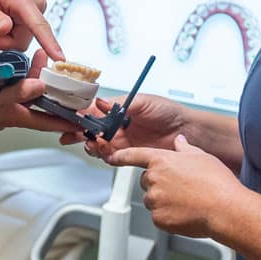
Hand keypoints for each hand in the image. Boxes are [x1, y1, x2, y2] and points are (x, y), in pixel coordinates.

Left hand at [0, 0, 63, 59]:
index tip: (59, 57)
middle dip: (3, 41)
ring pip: (21, 40)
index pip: (39, 25)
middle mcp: (34, 4)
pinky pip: (20, 36)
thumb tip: (5, 29)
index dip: (50, 43)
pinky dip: (6, 35)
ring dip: (3, 38)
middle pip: (23, 41)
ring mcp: (33, 10)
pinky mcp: (30, 15)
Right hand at [0, 50, 78, 132]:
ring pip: (23, 98)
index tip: (82, 122)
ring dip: (33, 82)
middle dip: (51, 93)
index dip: (64, 122)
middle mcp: (7, 116)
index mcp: (11, 116)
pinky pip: (9, 93)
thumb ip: (16, 92)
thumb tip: (41, 86)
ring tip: (40, 62)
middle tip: (64, 81)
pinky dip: (17, 81)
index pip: (45, 122)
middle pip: (36, 106)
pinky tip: (16, 70)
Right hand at [60, 94, 188, 159]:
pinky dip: (106, 156)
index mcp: (119, 111)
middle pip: (93, 131)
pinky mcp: (131, 155)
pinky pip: (113, 158)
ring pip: (100, 146)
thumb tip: (101, 102)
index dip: (81, 116)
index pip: (95, 112)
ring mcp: (124, 142)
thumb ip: (122, 104)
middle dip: (81, 133)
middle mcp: (119, 126)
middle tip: (76, 135)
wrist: (187, 131)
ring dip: (93, 145)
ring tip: (95, 143)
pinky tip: (107, 153)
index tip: (73, 119)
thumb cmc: (169, 111)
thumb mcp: (144, 101)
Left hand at [110, 135, 239, 238]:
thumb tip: (179, 141)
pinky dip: (168, 215)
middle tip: (179, 186)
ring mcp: (155, 199)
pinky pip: (158, 216)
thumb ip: (184, 148)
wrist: (225, 208)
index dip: (122, 156)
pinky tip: (185, 212)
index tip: (113, 156)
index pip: (134, 155)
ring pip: (152, 198)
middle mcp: (154, 178)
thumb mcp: (200, 156)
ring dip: (163, 199)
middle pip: (146, 180)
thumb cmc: (216, 182)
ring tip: (185, 200)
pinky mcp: (159, 219)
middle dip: (158, 182)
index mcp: (161, 160)